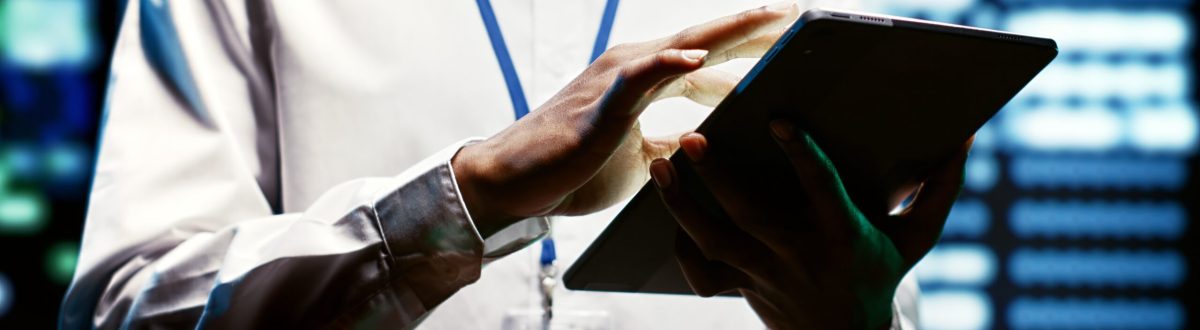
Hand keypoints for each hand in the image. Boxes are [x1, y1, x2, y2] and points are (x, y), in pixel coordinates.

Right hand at [453, 2, 800, 236]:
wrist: (515, 182)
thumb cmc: (573, 169)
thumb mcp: (643, 160)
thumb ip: (674, 143)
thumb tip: (708, 142)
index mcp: (644, 80)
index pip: (706, 58)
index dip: (748, 49)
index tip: (791, 45)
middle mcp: (634, 68)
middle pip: (705, 40)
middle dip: (754, 28)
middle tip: (799, 14)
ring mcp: (618, 79)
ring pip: (683, 45)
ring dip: (730, 30)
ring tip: (773, 17)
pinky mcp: (603, 101)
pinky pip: (641, 75)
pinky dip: (670, 62)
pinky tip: (699, 57)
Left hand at [650, 122, 971, 328]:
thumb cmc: (880, 278)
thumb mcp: (915, 238)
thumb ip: (939, 190)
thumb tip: (965, 139)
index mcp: (843, 236)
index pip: (821, 189)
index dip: (801, 153)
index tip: (777, 119)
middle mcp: (799, 255)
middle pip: (749, 214)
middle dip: (717, 175)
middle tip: (693, 136)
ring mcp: (765, 275)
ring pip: (713, 240)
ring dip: (681, 204)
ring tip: (662, 165)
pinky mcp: (742, 288)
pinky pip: (701, 271)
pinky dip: (680, 244)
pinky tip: (670, 211)